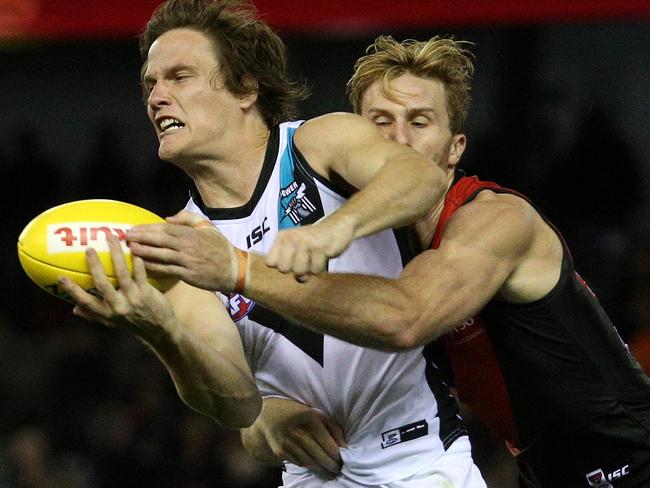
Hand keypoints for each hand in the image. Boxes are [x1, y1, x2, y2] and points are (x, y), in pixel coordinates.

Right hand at [58, 235, 174, 339]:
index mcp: (106, 313)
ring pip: (122, 274)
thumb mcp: (113, 322)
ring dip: (116, 255)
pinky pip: (141, 273)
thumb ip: (94, 315)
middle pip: (102, 284)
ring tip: (113, 239)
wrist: (159, 330)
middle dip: (94, 266)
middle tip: (88, 249)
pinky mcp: (147, 293)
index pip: (85, 302)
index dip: (72, 290)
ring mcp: (133, 299)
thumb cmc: (133, 322)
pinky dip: (137, 261)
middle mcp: (118, 307)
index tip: (60, 277)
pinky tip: (134, 249)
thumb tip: (74, 309)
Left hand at [126, 211, 235, 291]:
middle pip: (160, 240)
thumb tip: (168, 219)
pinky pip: (167, 271)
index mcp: (192, 234)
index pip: (164, 229)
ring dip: (143, 253)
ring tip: (128, 250)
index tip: (133, 228)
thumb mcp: (208, 227)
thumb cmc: (220, 247)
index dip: (147, 228)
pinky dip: (153, 268)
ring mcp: (188, 262)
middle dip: (141, 238)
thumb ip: (188, 218)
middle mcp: (188, 246)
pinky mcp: (188, 275)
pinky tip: (142, 266)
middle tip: (125, 237)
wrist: (235, 269)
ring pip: (161, 256)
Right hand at [254, 398, 345, 475]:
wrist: (267, 413)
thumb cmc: (297, 412)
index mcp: (311, 419)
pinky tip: (313, 464)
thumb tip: (344, 446)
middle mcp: (299, 432)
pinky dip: (308, 465)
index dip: (338, 457)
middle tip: (338, 469)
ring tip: (328, 470)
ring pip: (311, 463)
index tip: (343, 461)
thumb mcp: (316, 413)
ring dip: (321, 468)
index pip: (329, 446)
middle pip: (321, 457)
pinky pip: (299, 463)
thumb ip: (332, 428)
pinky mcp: (280, 451)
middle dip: (332, 466)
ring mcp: (288, 443)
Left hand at [265, 216, 353, 278]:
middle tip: (306, 260)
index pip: (270, 262)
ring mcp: (305, 242)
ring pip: (299, 271)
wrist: (337, 226)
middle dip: (296, 270)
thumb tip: (286, 283)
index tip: (293, 262)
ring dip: (310, 270)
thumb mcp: (296, 247)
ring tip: (315, 258)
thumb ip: (288, 262)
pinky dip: (321, 268)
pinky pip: (315, 270)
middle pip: (284, 269)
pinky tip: (323, 256)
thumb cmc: (315, 242)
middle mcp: (291, 238)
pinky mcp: (319, 247)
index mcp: (282, 237)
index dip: (283, 267)